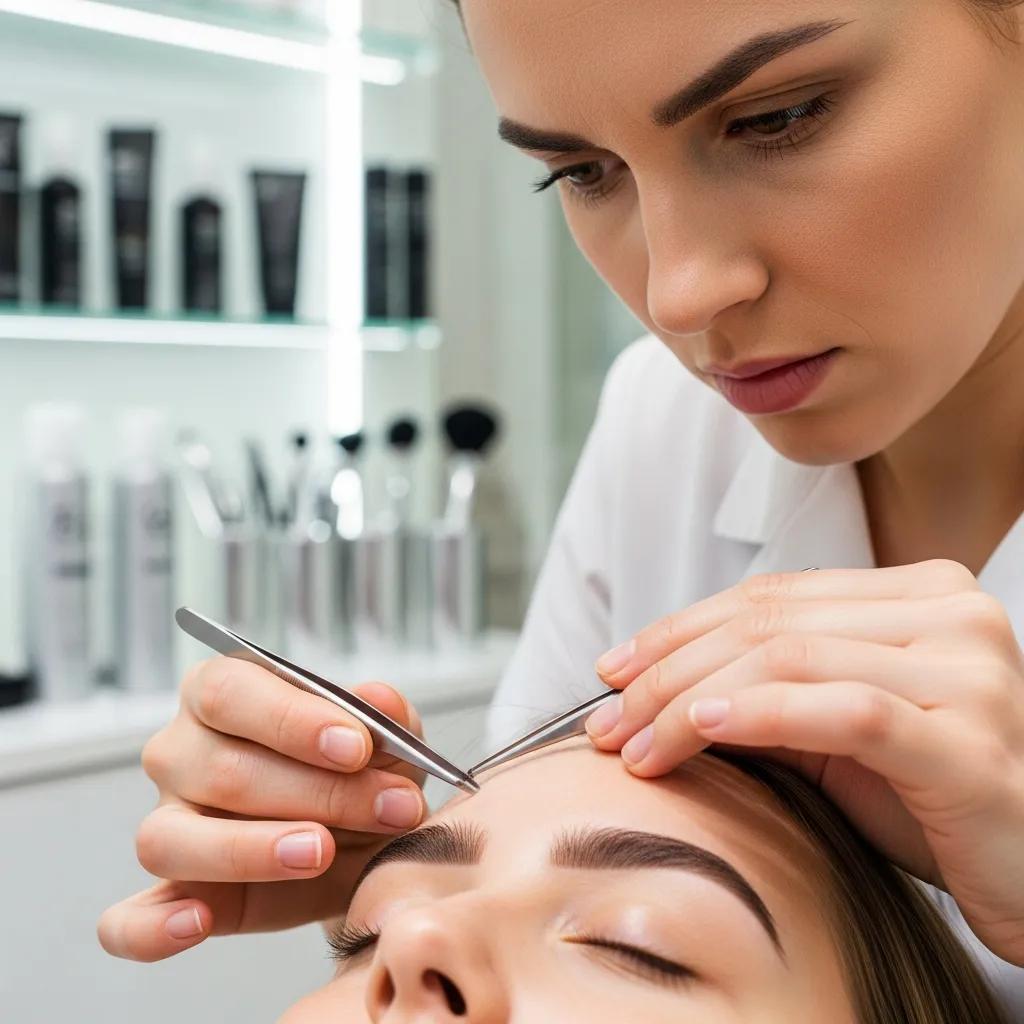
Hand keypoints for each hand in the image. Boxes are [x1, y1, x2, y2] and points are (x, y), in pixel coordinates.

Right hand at [97, 659, 426, 962]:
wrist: (371, 840)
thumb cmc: (366, 772)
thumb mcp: (388, 740)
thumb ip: (384, 716)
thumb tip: (377, 699)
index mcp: (220, 693)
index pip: (229, 693)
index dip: (291, 719)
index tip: (357, 747)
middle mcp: (180, 752)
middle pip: (218, 769)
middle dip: (316, 792)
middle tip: (390, 808)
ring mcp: (168, 825)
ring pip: (169, 839)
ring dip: (248, 850)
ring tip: (318, 852)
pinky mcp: (172, 896)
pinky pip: (130, 920)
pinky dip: (155, 927)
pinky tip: (199, 922)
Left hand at [586, 560, 1023, 965]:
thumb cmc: (932, 804)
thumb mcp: (836, 733)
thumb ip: (766, 693)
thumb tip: (650, 685)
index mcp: (922, 595)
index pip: (770, 598)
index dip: (679, 629)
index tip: (613, 669)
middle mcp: (951, 614)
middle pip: (770, 624)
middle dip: (668, 671)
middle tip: (607, 720)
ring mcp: (969, 672)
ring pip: (792, 659)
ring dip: (690, 701)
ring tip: (635, 745)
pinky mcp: (970, 741)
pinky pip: (844, 710)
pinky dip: (760, 714)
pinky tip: (702, 728)